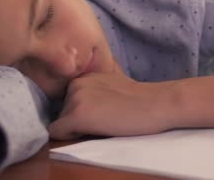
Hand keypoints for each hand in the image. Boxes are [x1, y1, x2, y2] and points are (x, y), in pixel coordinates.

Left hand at [48, 71, 174, 139]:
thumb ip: (95, 88)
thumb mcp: (112, 84)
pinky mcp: (77, 115)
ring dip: (77, 127)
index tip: (103, 111)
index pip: (68, 100)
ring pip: (61, 122)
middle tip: (105, 117)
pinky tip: (95, 130)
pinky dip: (70, 137)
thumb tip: (87, 103)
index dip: (83, 111)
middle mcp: (74, 84)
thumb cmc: (141, 98)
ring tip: (104, 122)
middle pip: (62, 111)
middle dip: (78, 118)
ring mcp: (74, 99)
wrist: (156, 103)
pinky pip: (57, 133)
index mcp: (83, 76)